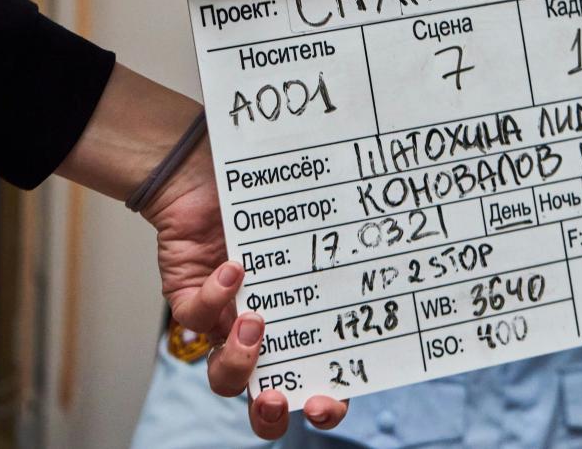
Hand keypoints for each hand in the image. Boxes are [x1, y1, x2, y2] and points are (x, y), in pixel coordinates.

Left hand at [55, 64, 346, 438]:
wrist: (205, 169)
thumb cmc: (264, 194)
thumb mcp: (309, 220)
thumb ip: (342, 228)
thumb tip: (392, 211)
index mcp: (301, 326)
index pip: (318, 381)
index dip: (325, 403)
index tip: (329, 400)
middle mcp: (265, 333)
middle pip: (264, 400)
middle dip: (270, 411)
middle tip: (277, 396)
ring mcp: (224, 322)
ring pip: (224, 376)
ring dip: (239, 363)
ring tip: (254, 325)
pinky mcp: (189, 299)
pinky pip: (195, 320)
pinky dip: (214, 301)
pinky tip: (233, 271)